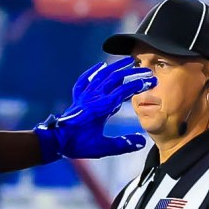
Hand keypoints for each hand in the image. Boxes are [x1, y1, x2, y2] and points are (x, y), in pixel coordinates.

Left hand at [35, 57, 155, 160]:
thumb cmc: (78, 144)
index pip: (125, 90)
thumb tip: (141, 142)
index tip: (152, 81)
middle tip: (145, 70)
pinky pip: (85, 80)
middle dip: (132, 73)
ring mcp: (85, 95)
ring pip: (102, 75)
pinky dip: (94, 71)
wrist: (55, 141)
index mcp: (103, 106)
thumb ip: (123, 144)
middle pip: (116, 78)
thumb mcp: (102, 147)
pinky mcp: (78, 97)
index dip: (139, 84)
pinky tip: (100, 66)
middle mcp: (95, 96)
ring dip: (116, 67)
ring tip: (128, 61)